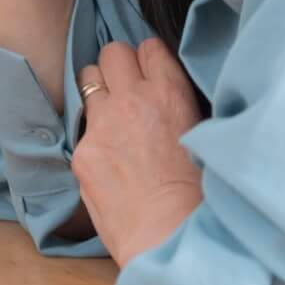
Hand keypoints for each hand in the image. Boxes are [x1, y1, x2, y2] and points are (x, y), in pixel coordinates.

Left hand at [71, 39, 205, 263]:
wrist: (170, 237)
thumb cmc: (200, 197)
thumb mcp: (202, 139)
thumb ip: (180, 111)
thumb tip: (168, 103)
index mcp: (170, 95)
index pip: (150, 48)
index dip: (150, 61)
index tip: (150, 75)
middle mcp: (133, 100)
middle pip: (113, 52)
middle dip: (119, 67)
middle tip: (126, 89)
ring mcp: (102, 124)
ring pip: (88, 79)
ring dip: (99, 91)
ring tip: (112, 116)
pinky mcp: (82, 150)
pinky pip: (81, 127)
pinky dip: (92, 135)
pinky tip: (107, 158)